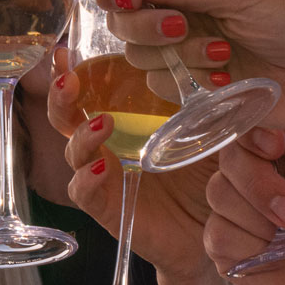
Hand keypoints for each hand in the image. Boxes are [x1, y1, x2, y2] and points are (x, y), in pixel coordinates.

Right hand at [45, 62, 218, 283]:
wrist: (216, 233)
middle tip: (67, 80)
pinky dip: (87, 179)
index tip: (66, 51)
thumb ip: (214, 108)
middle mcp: (109, 147)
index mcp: (128, 123)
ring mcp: (105, 178)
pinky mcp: (109, 209)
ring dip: (82, 136)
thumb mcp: (215, 135)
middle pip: (67, 118)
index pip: (92, 92)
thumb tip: (223, 72)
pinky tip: (103, 168)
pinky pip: (84, 193)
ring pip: (73, 153)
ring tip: (104, 123)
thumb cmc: (212, 177)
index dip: (74, 72)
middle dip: (61, 97)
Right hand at [95, 0, 284, 129]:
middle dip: (146, 27)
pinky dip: (193, 84)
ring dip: (180, 57)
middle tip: (181, 26)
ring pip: (141, 60)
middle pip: (123, 24)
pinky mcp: (196, 94)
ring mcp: (185, 58)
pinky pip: (164, 90)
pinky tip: (230, 80)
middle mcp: (179, 19)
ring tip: (226, 54)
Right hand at [204, 128, 284, 284]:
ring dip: (258, 217)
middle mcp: (258, 172)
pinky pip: (217, 232)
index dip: (256, 132)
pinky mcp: (224, 245)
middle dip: (259, 183)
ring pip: (218, 191)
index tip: (276, 148)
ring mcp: (237, 208)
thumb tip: (274, 126)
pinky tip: (272, 254)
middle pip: (230, 154)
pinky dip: (248, 245)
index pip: (255, 123)